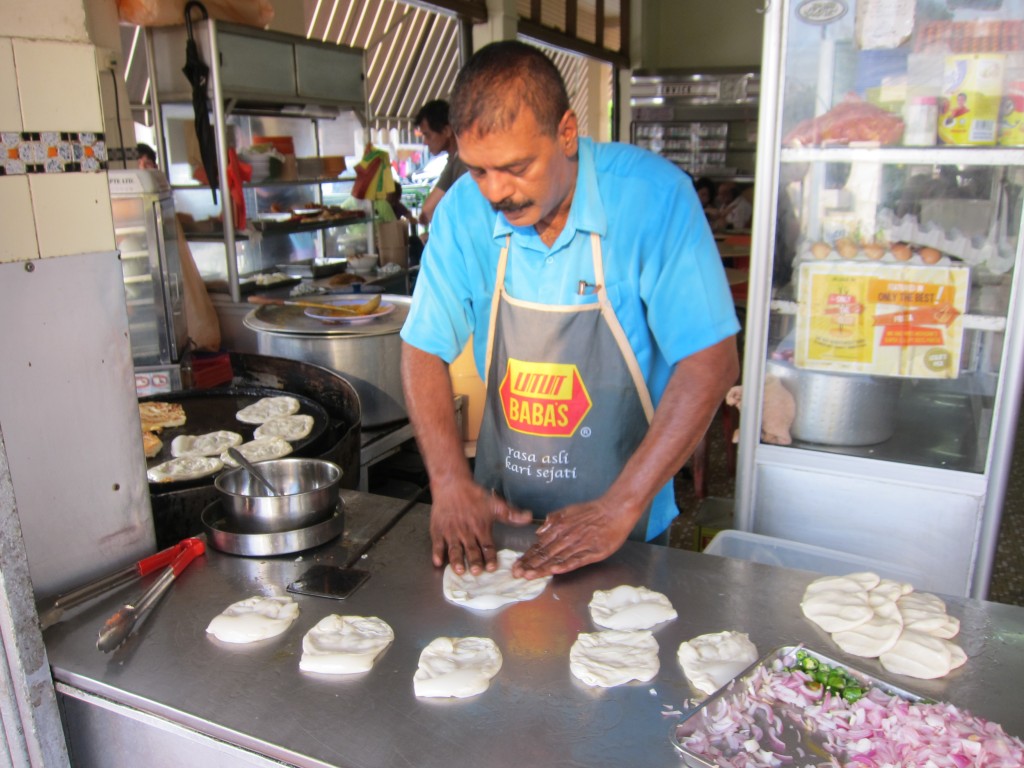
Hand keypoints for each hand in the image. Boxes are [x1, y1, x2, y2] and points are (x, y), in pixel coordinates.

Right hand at [430, 479, 531, 574]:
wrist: (452, 484)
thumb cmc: (474, 496)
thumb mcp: (495, 504)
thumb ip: (511, 514)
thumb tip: (529, 517)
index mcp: (481, 527)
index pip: (487, 546)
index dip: (490, 557)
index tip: (492, 568)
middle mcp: (466, 532)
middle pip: (471, 550)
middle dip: (474, 561)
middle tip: (477, 571)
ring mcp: (451, 532)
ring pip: (454, 549)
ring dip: (456, 560)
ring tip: (459, 570)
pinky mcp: (438, 530)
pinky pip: (437, 543)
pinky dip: (437, 553)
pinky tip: (437, 561)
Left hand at [511, 498, 639, 578]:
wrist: (615, 509)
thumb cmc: (592, 511)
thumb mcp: (568, 510)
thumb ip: (553, 521)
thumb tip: (539, 532)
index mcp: (560, 528)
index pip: (540, 546)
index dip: (527, 556)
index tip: (516, 565)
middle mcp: (566, 538)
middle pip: (545, 554)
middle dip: (529, 565)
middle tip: (516, 574)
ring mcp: (579, 545)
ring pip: (557, 559)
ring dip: (542, 568)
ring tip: (529, 576)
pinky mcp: (592, 552)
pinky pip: (576, 560)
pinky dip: (564, 565)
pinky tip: (554, 571)